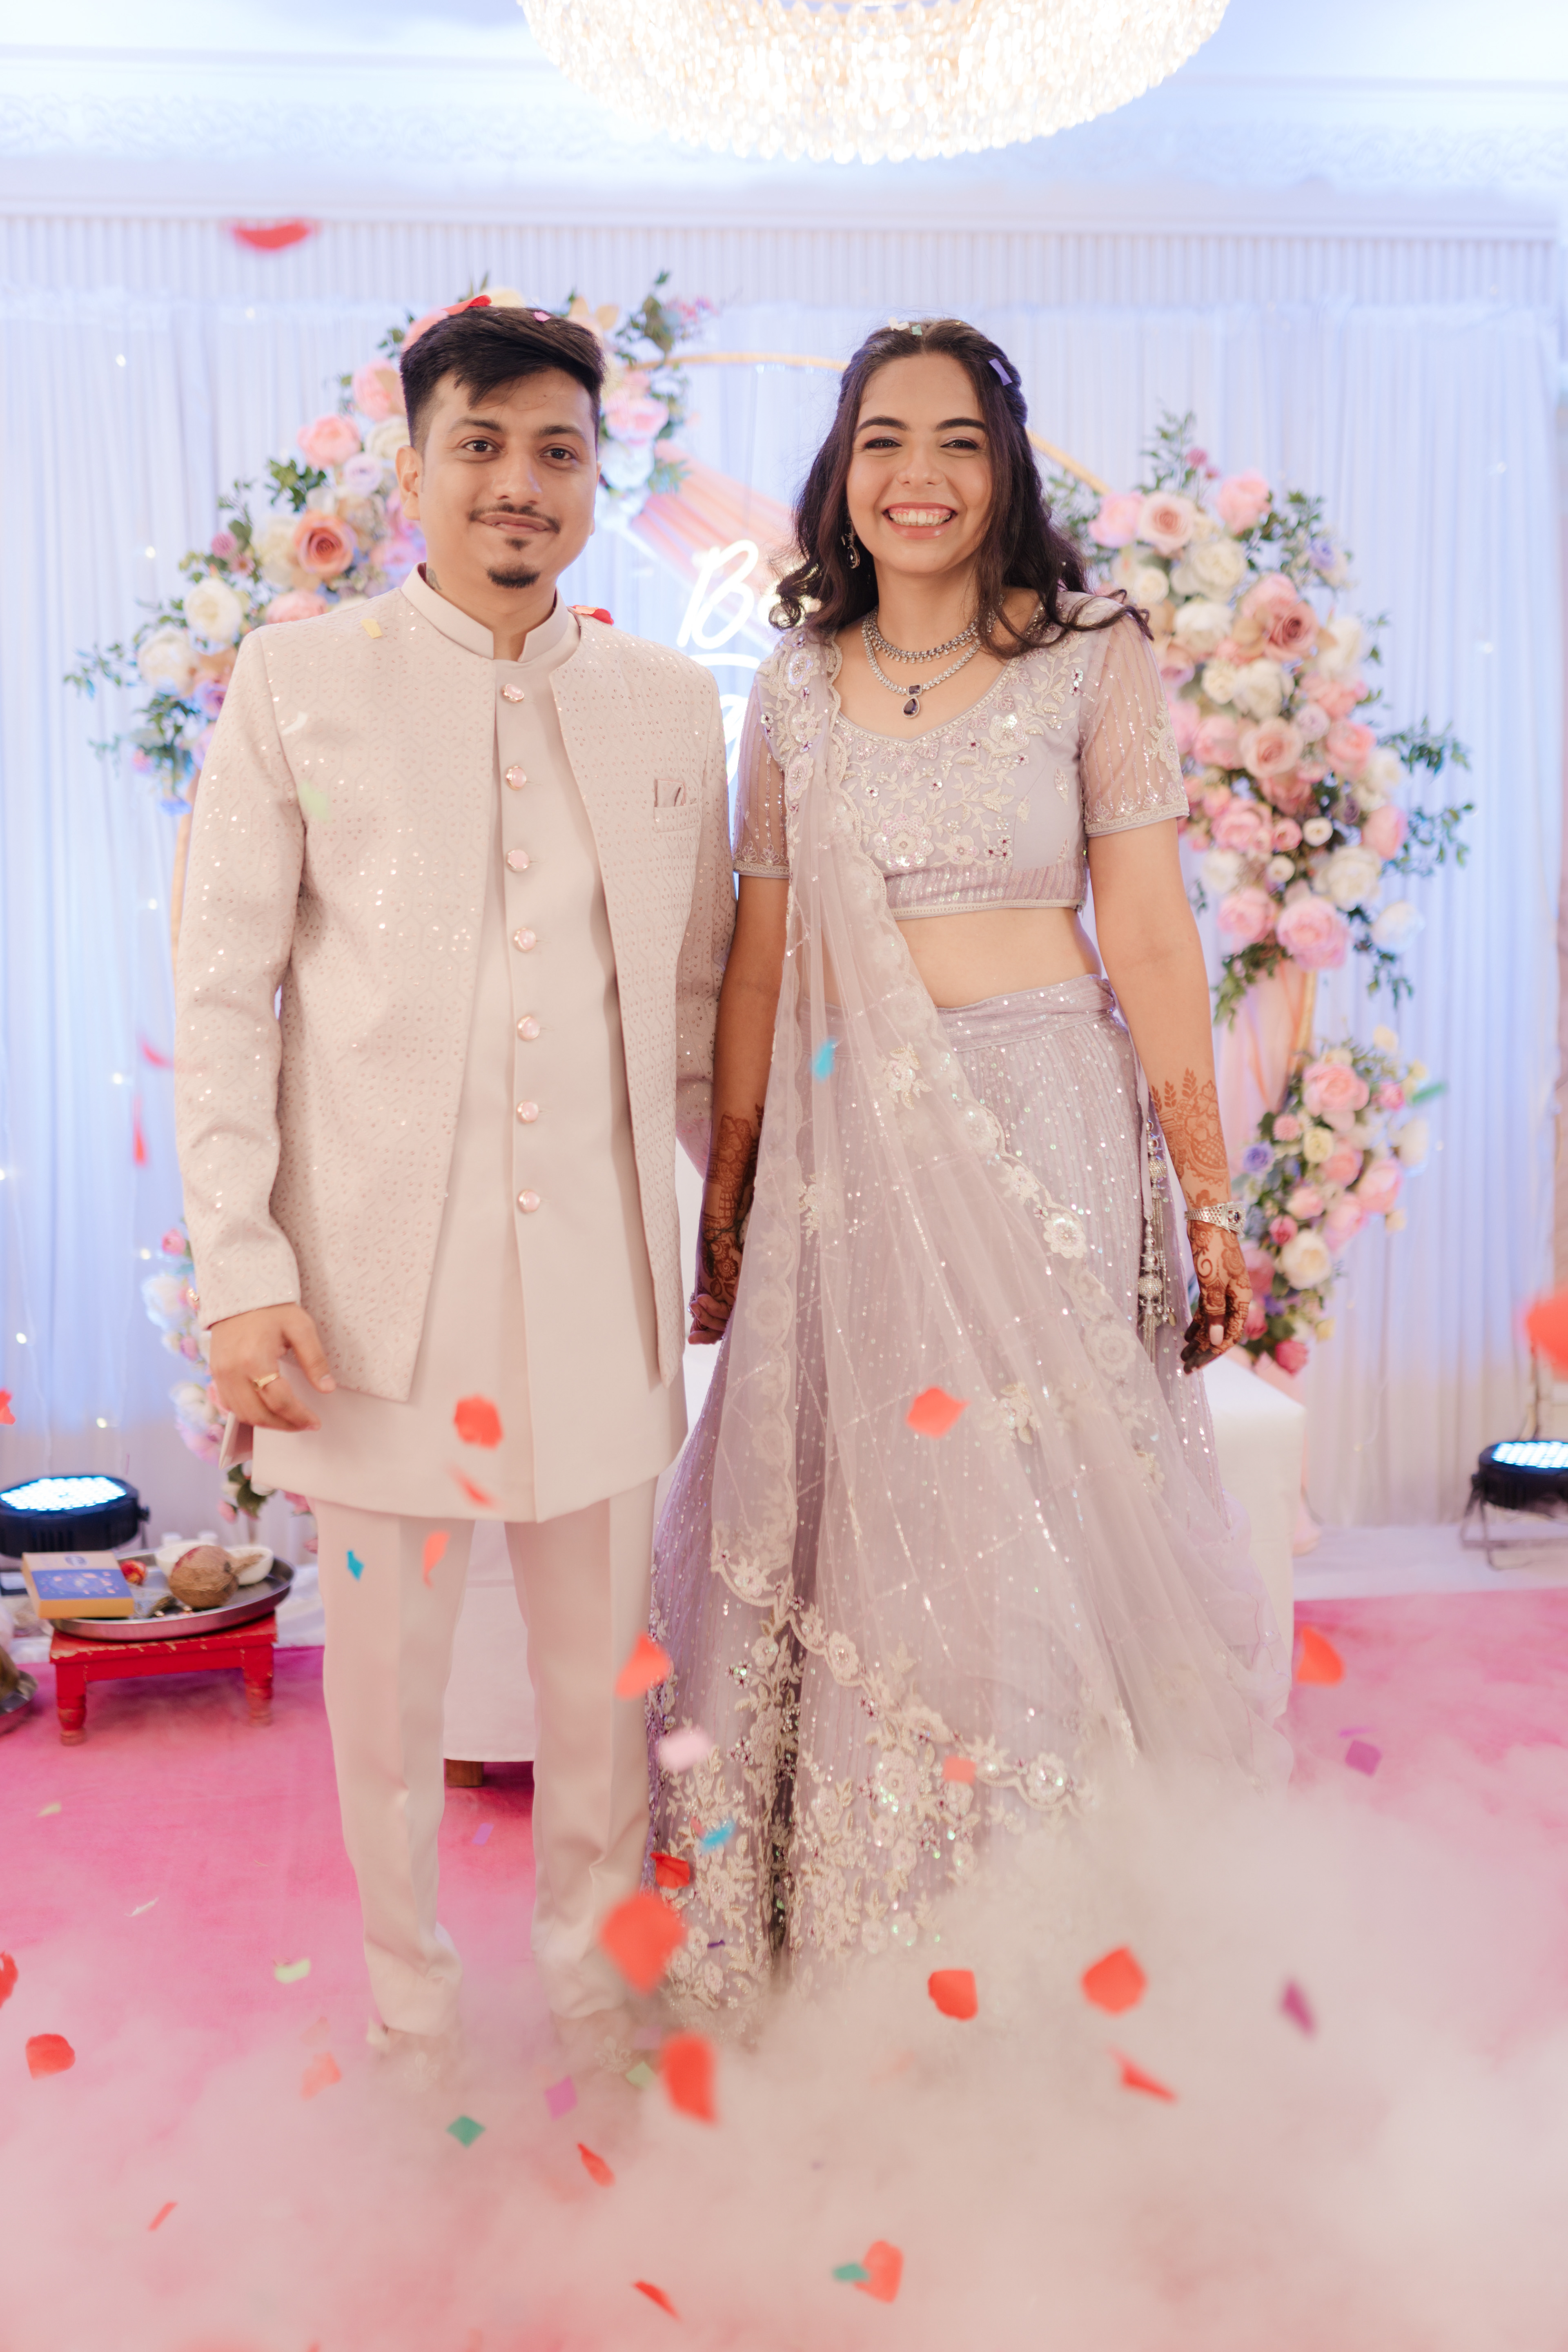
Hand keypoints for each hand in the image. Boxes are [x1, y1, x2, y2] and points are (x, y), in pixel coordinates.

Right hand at [209, 1303, 334, 1430]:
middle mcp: (233, 1371)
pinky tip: (267, 1411)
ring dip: (267, 1423)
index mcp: (255, 1359)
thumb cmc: (272, 1309)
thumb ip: (314, 1360)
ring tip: (289, 1421)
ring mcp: (220, 1374)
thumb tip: (327, 1388)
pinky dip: (249, 1414)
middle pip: (258, 1414)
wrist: (240, 1294)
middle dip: (284, 1425)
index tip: (314, 1422)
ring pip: (242, 1414)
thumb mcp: (301, 1328)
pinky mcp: (216, 1374)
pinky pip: (230, 1405)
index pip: (279, 1401)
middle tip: (304, 1424)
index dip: (299, 1416)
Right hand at [688, 1218, 741, 1345]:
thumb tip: (694, 1329)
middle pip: (724, 1328)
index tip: (690, 1339)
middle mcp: (739, 1305)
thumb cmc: (713, 1260)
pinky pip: (729, 1309)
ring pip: (726, 1320)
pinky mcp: (744, 1294)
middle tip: (690, 1329)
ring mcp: (743, 1300)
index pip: (721, 1328)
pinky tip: (701, 1299)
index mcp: (731, 1304)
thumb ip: (705, 1308)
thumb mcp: (707, 1287)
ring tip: (696, 1302)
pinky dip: (713, 1307)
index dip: (706, 1336)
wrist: (721, 1238)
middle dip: (705, 1327)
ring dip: (707, 1315)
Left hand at [1181, 1220, 1249, 1373]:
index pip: (1232, 1334)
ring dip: (1199, 1338)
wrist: (1208, 1218)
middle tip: (1186, 1366)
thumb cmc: (1213, 1249)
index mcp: (1243, 1299)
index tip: (1197, 1364)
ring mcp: (1224, 1291)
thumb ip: (1215, 1312)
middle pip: (1222, 1331)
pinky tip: (1186, 1335)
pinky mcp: (1212, 1284)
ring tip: (1183, 1354)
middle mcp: (1236, 1298)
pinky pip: (1207, 1310)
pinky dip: (1197, 1323)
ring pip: (1212, 1321)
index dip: (1214, 1351)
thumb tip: (1217, 1339)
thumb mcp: (1212, 1284)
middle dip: (1204, 1350)